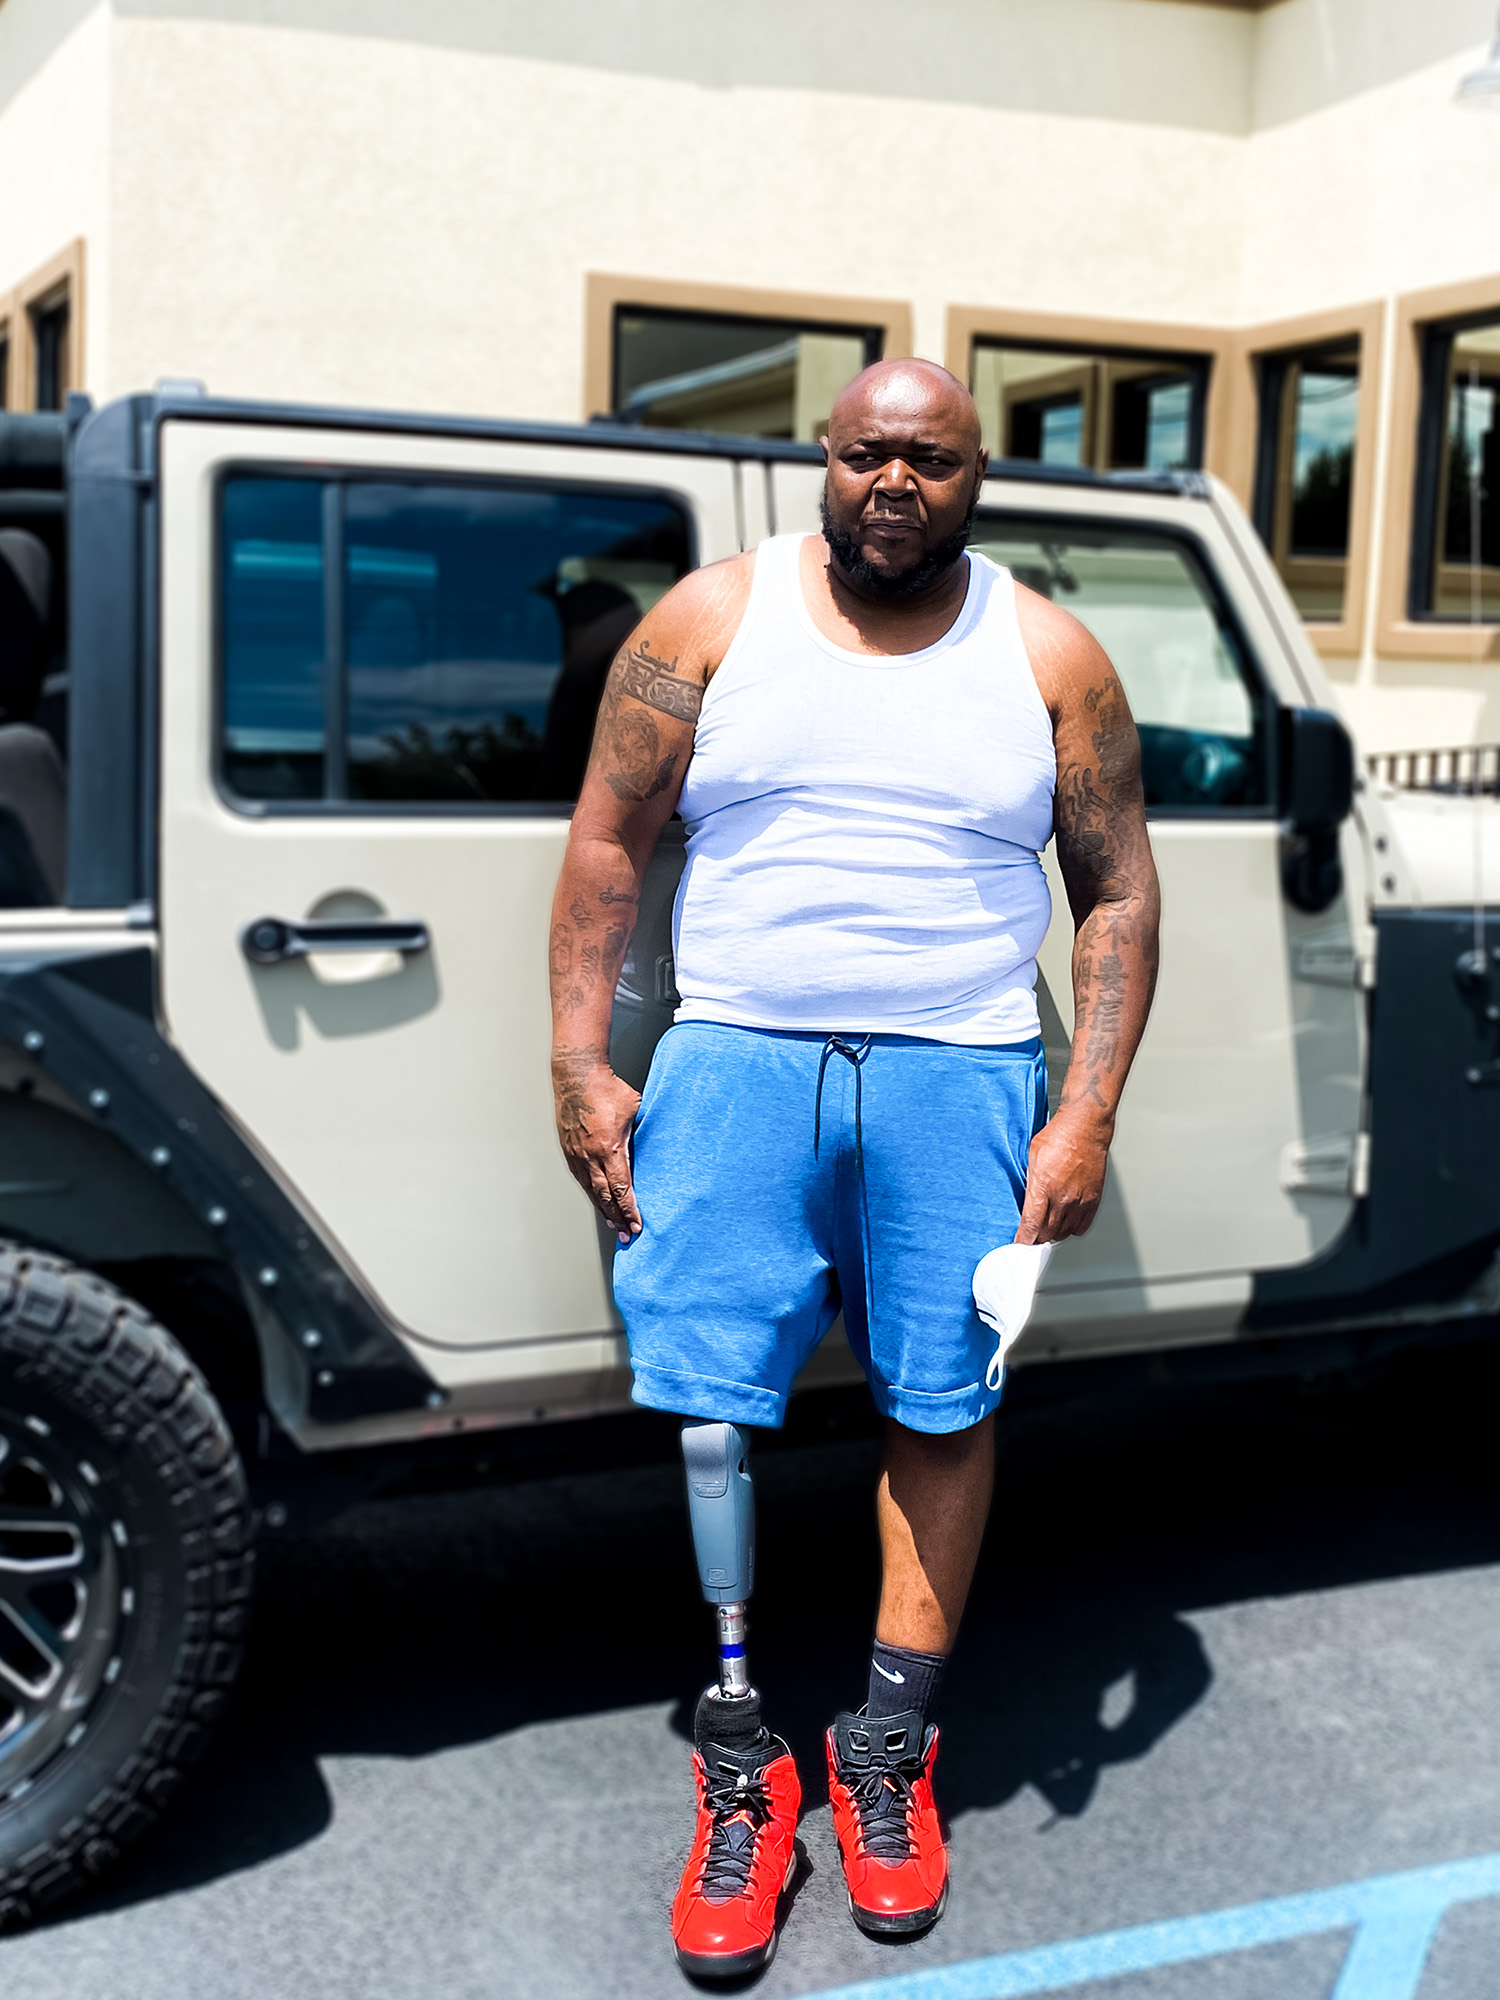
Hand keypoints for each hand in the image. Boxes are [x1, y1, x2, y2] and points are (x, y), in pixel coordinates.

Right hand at [551, 1051, 642, 1242]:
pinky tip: (597, 1202)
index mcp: (609, 1147)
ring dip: (603, 1211)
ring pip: (591, 1191)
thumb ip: (641, 1134)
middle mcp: (590, 1155)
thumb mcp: (635, 1110)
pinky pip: (581, 1178)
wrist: (576, 1074)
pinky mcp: (568, 1149)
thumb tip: (653, 1148)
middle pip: (605, 1197)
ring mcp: (576, 1154)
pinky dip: (591, 1194)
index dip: (630, 1210)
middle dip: (618, 1219)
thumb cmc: (607, 1087)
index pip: (621, 1189)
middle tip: (627, 1236)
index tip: (638, 1225)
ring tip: (614, 1226)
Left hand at [1015, 1109, 1109, 1243]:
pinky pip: (1082, 1226)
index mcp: (1044, 1187)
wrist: (1085, 1128)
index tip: (1020, 1242)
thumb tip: (1028, 1200)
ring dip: (1053, 1234)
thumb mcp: (1032, 1158)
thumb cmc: (1059, 1136)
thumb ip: (1031, 1183)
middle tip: (1031, 1236)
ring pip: (1064, 1232)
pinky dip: (1072, 1229)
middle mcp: (1063, 1198)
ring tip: (1047, 1229)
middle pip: (1047, 1233)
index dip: (1024, 1238)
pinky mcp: (1093, 1200)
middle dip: (1036, 1237)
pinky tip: (1066, 1223)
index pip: (1031, 1224)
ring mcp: (1080, 1201)